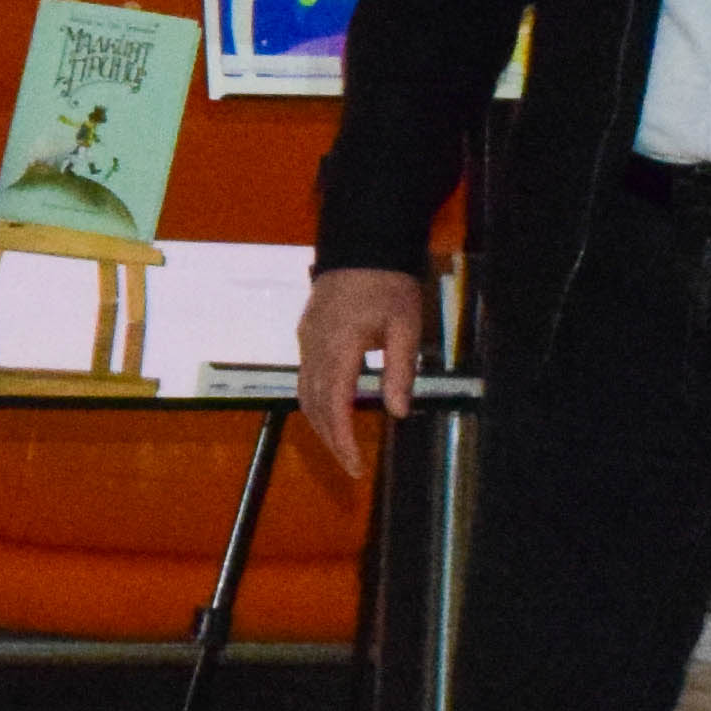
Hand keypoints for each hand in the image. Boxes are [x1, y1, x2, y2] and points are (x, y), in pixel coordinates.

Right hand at [298, 269, 433, 477]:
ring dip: (320, 423)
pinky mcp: (306, 334)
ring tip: (341, 445)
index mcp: (339, 348)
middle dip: (331, 439)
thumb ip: (401, 372)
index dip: (343, 439)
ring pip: (304, 393)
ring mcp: (306, 341)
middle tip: (351, 466)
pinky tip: (332, 410)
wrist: (361, 245)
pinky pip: (304, 376)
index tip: (356, 465)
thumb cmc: (388, 285)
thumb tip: (398, 412)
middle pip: (314, 405)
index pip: (335, 405)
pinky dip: (316, 401)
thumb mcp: (406, 328)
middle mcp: (314, 348)